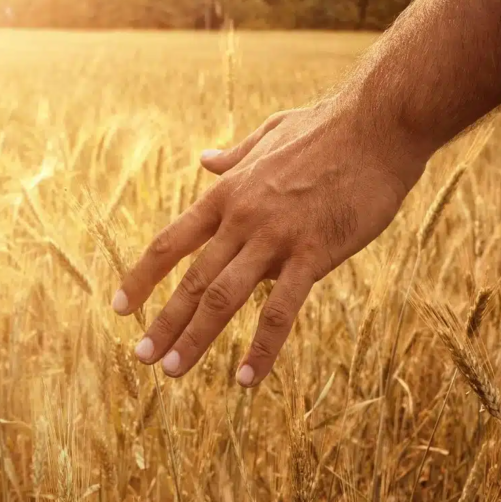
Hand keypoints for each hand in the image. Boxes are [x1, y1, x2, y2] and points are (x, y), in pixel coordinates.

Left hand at [113, 97, 426, 386]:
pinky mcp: (315, 252)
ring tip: (172, 371)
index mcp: (227, 194)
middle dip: (163, 322)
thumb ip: (235, 156)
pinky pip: (281, 310)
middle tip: (141, 357)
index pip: (171, 243)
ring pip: (223, 298)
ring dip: (195, 338)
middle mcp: (241, 218)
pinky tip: (247, 378)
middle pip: (192, 280)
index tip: (120, 307)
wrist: (380, 122)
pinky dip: (261, 347)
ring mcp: (276, 237)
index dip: (142, 277)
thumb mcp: (269, 135)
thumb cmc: (329, 128)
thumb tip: (205, 159)